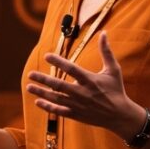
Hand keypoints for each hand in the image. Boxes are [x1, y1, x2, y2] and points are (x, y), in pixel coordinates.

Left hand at [26, 31, 144, 137]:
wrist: (120, 115)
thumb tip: (104, 33)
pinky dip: (47, 107)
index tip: (47, 56)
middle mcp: (82, 93)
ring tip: (29, 86)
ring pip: (56, 98)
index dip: (59, 62)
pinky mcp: (76, 115)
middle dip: (44, 79)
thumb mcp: (113, 70)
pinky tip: (37, 102)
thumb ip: (106, 52)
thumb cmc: (116, 90)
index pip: (71, 69)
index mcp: (90, 80)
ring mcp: (78, 105)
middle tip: (30, 74)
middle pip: (59, 85)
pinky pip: (59, 111)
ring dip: (41, 93)